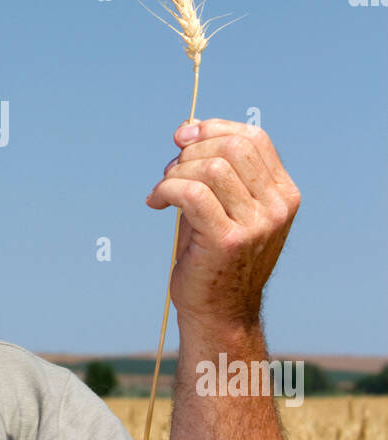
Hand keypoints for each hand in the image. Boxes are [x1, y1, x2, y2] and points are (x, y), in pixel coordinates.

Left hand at [145, 118, 300, 324]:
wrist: (219, 312)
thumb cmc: (213, 254)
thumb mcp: (224, 203)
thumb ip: (214, 165)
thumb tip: (188, 127)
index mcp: (284, 194)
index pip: (254, 138)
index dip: (214, 128)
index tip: (183, 137)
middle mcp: (278, 207)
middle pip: (232, 147)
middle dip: (192, 150)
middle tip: (171, 172)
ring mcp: (257, 225)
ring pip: (210, 167)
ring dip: (176, 173)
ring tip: (164, 191)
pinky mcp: (228, 240)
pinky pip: (191, 194)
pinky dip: (165, 190)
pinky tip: (155, 203)